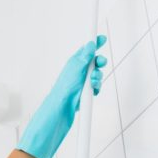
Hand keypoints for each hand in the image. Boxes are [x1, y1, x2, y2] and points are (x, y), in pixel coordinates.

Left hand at [16, 35, 107, 157]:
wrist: (55, 119)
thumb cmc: (60, 97)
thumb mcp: (73, 73)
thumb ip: (83, 59)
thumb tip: (90, 44)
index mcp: (71, 66)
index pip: (85, 51)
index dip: (93, 44)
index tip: (102, 37)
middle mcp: (74, 75)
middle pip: (92, 64)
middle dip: (98, 63)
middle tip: (100, 64)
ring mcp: (78, 86)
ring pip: (94, 77)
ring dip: (97, 78)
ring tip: (93, 84)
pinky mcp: (81, 98)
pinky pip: (93, 90)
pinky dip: (95, 90)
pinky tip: (92, 93)